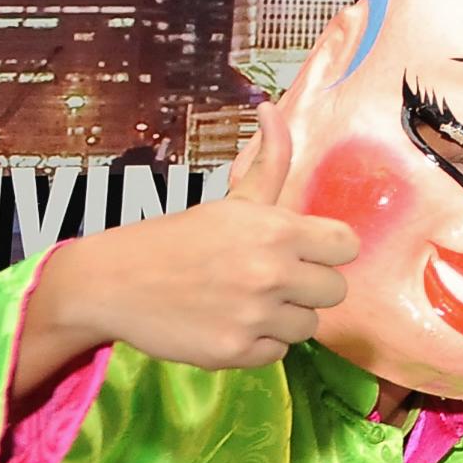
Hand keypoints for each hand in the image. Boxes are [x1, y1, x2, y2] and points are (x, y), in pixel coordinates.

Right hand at [12, 101, 359, 399]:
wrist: (114, 282)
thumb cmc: (181, 237)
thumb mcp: (233, 198)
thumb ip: (270, 159)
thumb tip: (273, 108)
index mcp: (278, 229)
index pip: (348, 247)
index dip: (329, 250)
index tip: (306, 252)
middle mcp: (272, 272)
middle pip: (335, 291)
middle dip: (309, 285)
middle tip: (274, 279)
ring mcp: (254, 316)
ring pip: (309, 326)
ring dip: (286, 317)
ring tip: (250, 302)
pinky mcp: (234, 352)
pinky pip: (278, 354)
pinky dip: (260, 344)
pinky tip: (232, 324)